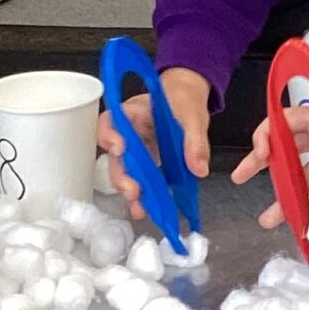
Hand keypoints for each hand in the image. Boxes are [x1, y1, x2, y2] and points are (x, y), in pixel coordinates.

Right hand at [98, 65, 211, 215]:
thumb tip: (199, 169)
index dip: (109, 134)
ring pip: (123, 170)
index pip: (110, 121)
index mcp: (133, 112)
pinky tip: (145, 208)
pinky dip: (140, 194)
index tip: (120, 147)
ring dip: (128, 189)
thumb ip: (195, 141)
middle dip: (121, 174)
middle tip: (133, 191)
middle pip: (114, 154)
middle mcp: (127, 132)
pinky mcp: (142, 162)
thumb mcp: (193, 117)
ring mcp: (133, 149)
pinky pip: (137, 178)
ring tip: (139, 207)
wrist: (185, 102)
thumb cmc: (183, 101)